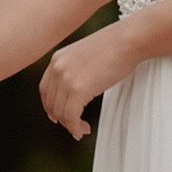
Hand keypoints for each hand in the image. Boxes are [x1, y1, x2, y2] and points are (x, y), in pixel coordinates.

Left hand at [38, 26, 134, 140]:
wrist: (127, 40)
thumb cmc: (114, 47)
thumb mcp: (85, 55)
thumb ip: (76, 70)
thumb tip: (78, 89)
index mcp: (57, 59)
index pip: (45, 89)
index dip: (51, 106)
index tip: (59, 116)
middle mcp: (57, 68)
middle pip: (51, 103)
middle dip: (62, 118)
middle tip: (76, 126)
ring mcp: (66, 78)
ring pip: (60, 113)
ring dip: (70, 125)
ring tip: (82, 128)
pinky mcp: (77, 89)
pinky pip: (71, 117)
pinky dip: (75, 128)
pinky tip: (83, 130)